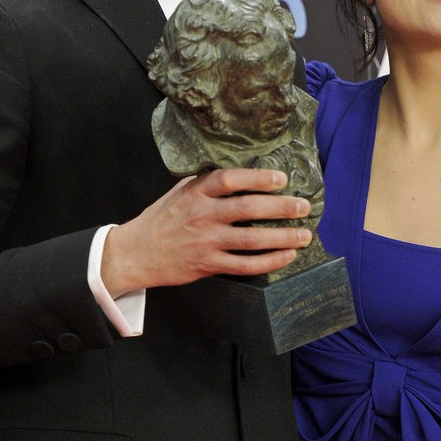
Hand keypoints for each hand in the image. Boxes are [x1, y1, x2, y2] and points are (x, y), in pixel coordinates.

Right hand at [101, 168, 311, 294]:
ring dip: (283, 237)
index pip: (230, 180)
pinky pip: (245, 265)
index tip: (281, 179)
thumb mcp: (180, 192)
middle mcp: (202, 215)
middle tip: (304, 206)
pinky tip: (286, 255)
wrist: (135, 253)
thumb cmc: (162, 219)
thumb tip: (244, 174)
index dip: (258, 178)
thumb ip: (207, 183)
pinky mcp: (208, 265)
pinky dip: (269, 261)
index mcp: (195, 193)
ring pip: (252, 240)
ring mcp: (206, 242)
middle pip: (248, 209)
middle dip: (282, 208)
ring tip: (304, 235)